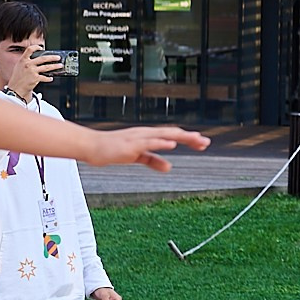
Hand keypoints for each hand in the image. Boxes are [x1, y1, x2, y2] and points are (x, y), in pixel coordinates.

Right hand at [82, 126, 210, 170]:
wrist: (92, 147)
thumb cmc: (112, 150)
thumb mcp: (137, 157)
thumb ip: (152, 160)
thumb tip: (169, 167)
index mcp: (148, 136)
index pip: (172, 135)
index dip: (188, 138)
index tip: (202, 143)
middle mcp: (146, 133)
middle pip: (173, 133)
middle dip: (190, 137)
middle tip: (206, 142)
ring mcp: (139, 137)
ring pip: (164, 134)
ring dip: (181, 136)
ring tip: (196, 139)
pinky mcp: (131, 144)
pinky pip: (148, 142)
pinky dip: (161, 142)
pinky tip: (172, 144)